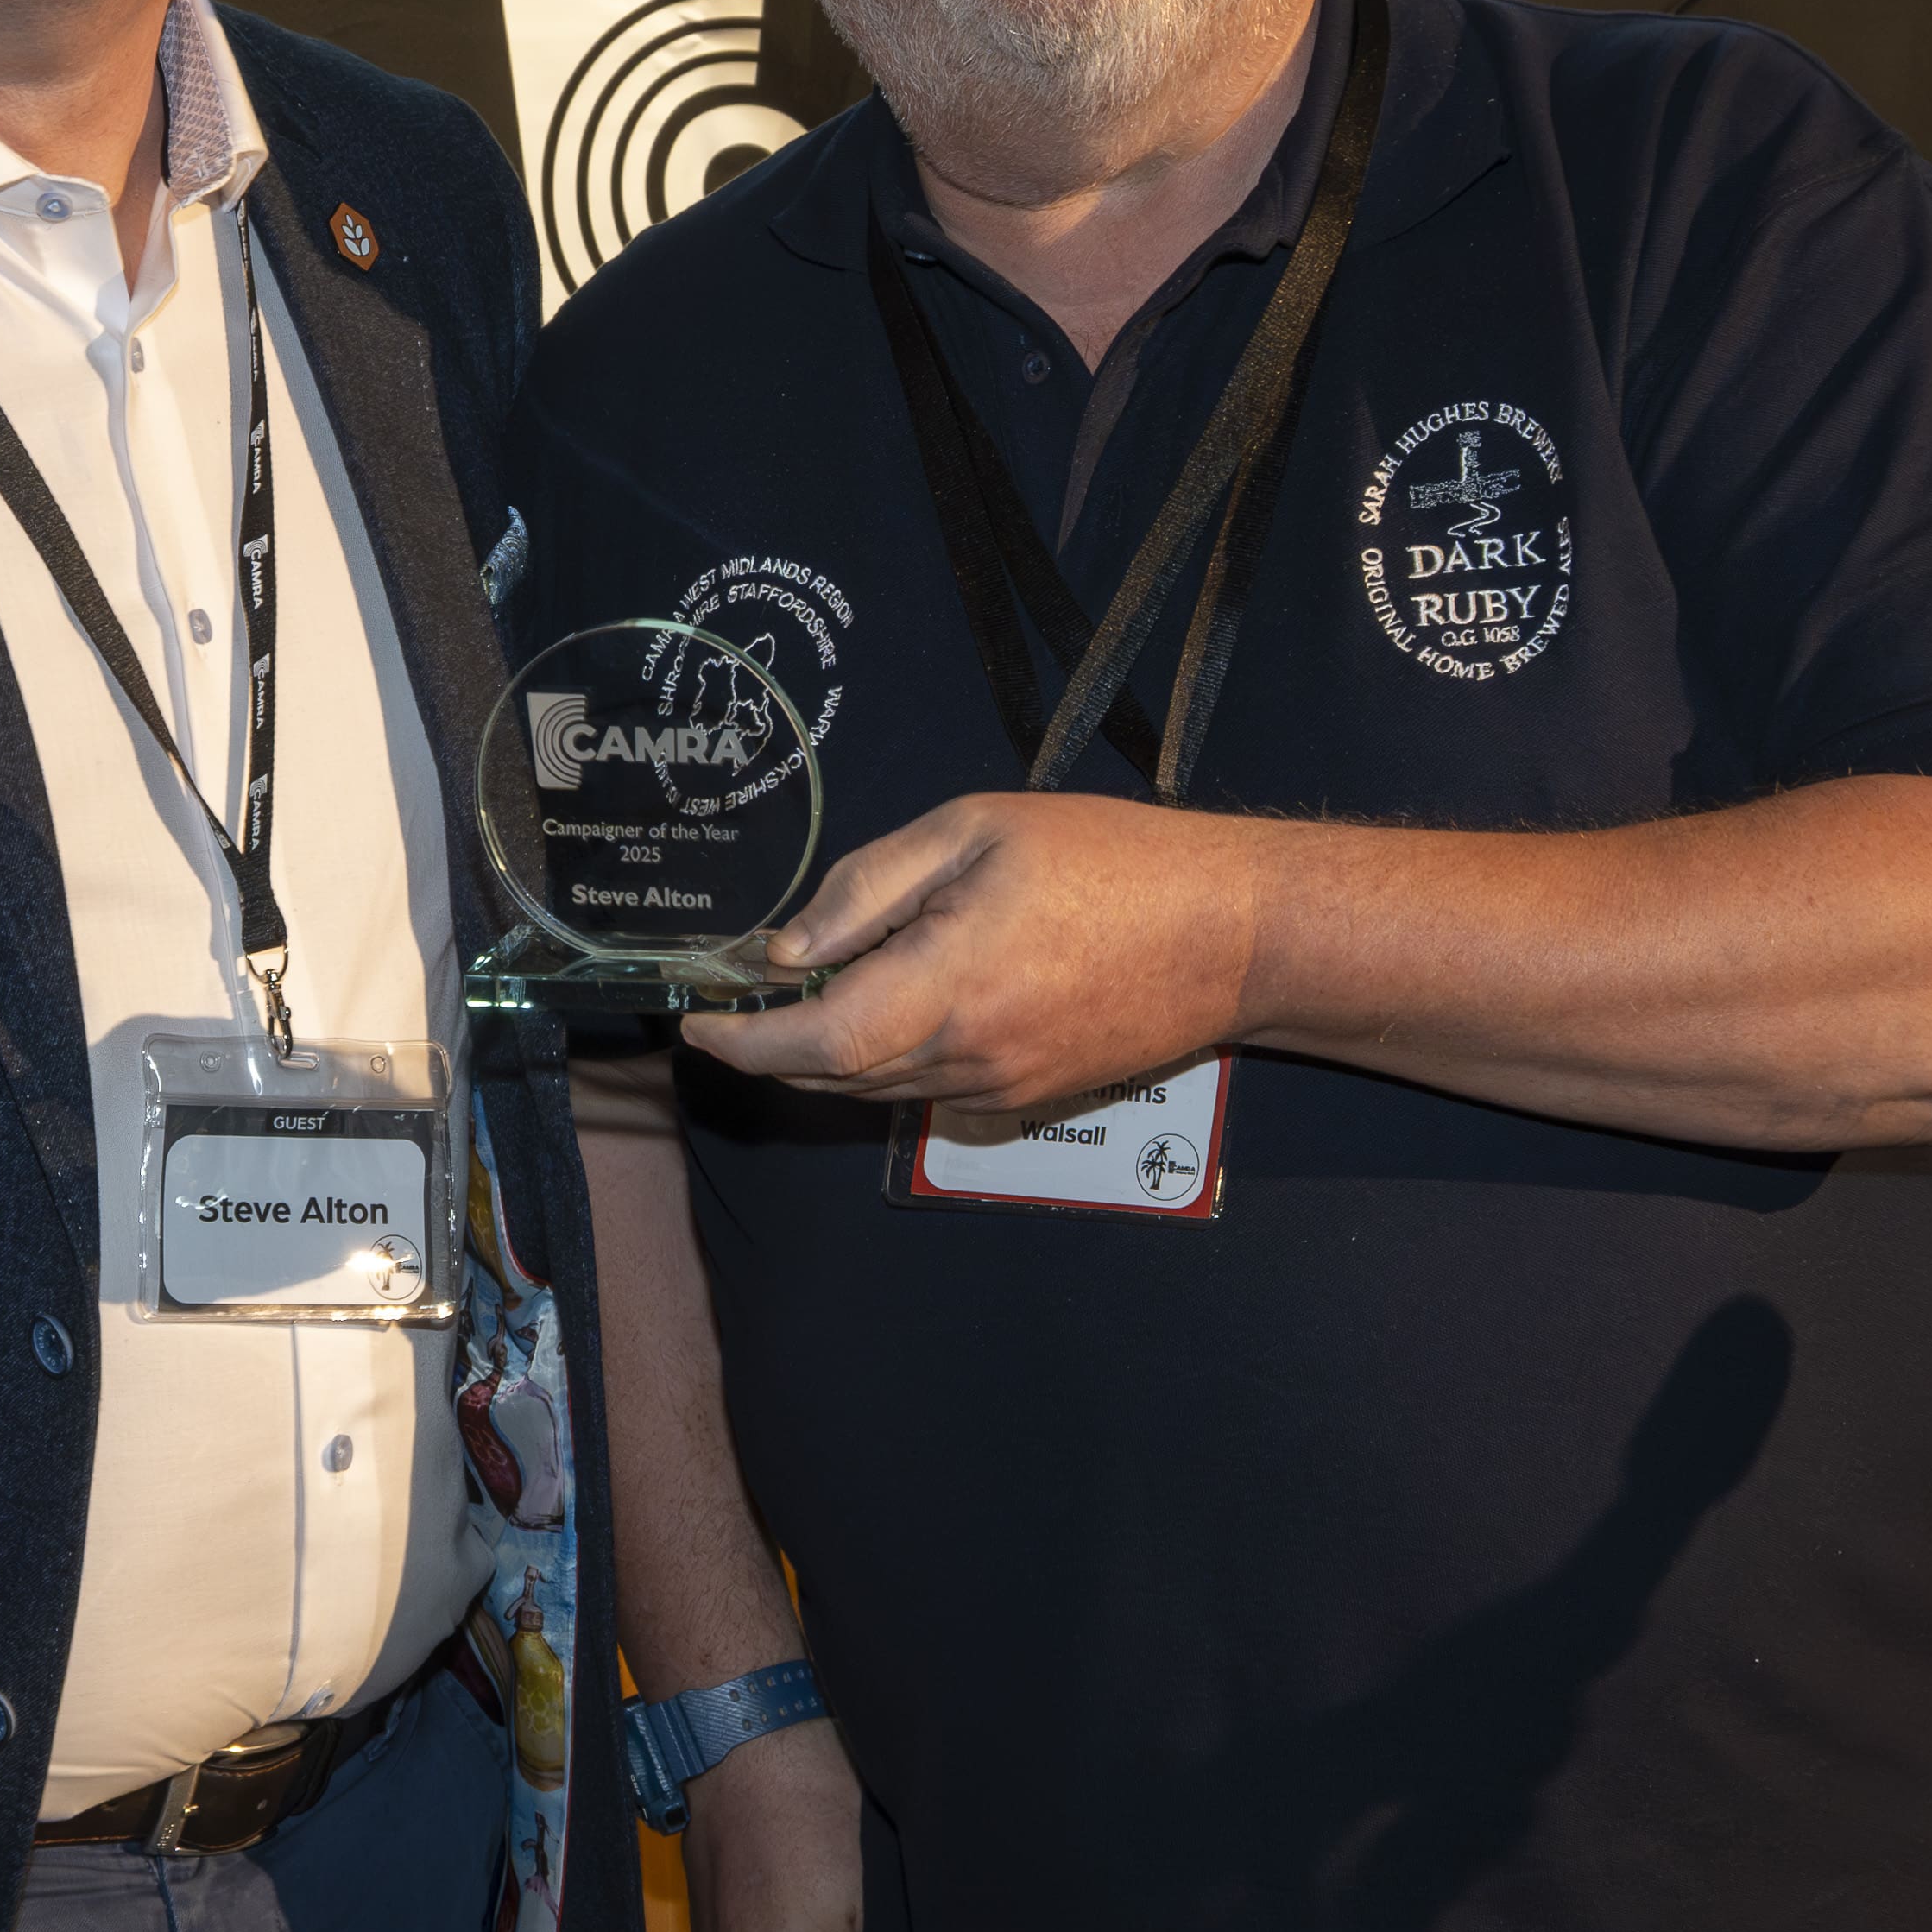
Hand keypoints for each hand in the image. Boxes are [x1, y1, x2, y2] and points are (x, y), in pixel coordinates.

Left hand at [681, 793, 1255, 1118]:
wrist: (1234, 933)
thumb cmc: (1110, 859)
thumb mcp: (975, 831)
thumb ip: (868, 889)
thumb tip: (787, 950)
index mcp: (948, 987)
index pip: (813, 1044)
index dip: (742, 1041)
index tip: (697, 1021)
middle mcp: (970, 1058)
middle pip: (835, 1077)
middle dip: (774, 1046)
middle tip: (738, 997)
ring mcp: (1003, 1090)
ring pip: (880, 1088)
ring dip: (831, 1054)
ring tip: (813, 990)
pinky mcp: (1031, 1100)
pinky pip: (932, 1089)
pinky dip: (892, 1058)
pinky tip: (903, 1000)